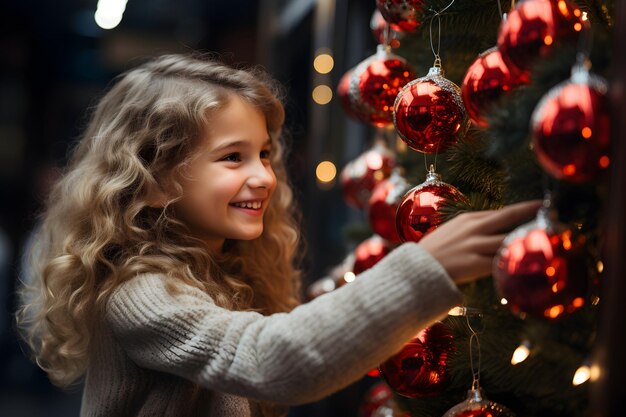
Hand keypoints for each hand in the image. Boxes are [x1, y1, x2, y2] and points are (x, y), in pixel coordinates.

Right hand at [418, 200, 542, 284]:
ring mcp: (476, 245)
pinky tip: (531, 262)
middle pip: (509, 217)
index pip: (501, 213)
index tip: (536, 206)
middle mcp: (474, 228)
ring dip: (529, 239)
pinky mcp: (477, 263)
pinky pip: (502, 262)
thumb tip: (489, 233)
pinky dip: (516, 261)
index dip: (521, 210)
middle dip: (531, 212)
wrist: (417, 270)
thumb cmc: (432, 254)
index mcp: (467, 220)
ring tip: (548, 238)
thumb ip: (470, 231)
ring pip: (510, 239)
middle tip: (549, 209)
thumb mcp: (451, 234)